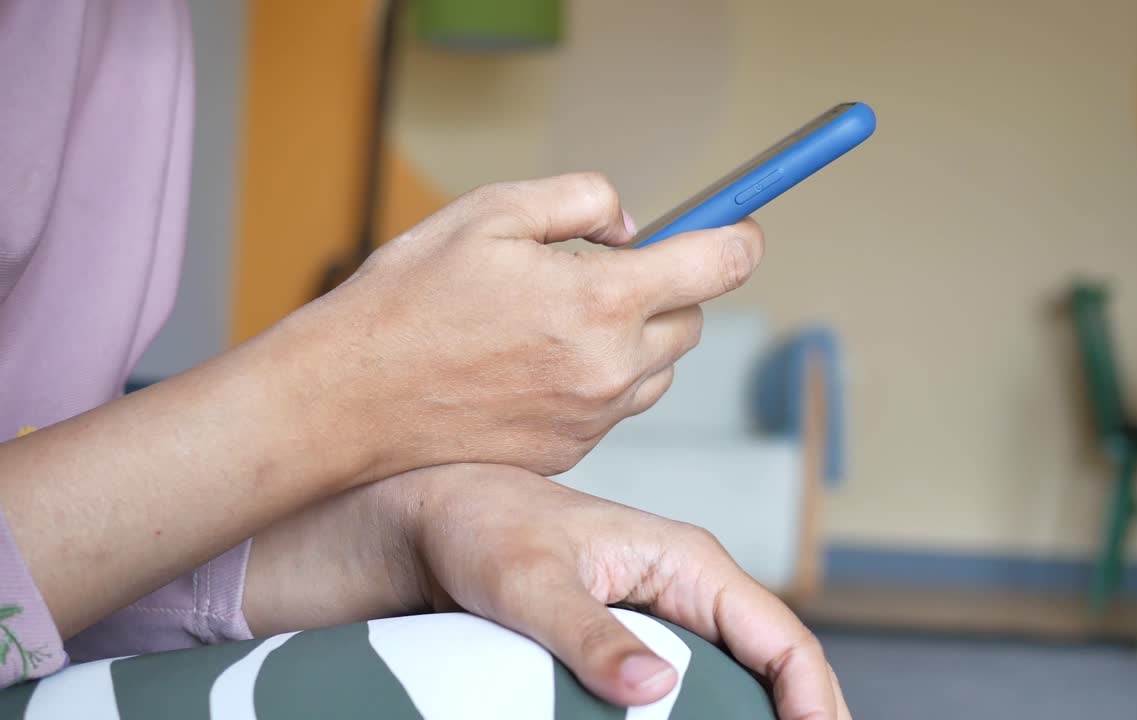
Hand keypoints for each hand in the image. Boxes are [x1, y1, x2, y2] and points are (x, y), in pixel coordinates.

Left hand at [245, 464, 850, 719]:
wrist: (433, 520)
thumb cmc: (481, 528)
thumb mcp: (528, 583)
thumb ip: (588, 632)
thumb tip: (654, 687)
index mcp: (685, 560)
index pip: (781, 634)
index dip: (813, 697)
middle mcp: (686, 587)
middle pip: (774, 663)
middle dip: (802, 717)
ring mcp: (662, 616)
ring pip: (739, 679)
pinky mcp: (631, 640)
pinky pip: (693, 688)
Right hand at [284, 173, 763, 481]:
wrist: (348, 401)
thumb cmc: (406, 301)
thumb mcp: (488, 213)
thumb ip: (579, 201)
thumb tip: (631, 227)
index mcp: (599, 301)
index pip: (716, 266)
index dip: (739, 239)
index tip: (742, 229)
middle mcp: (608, 368)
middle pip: (692, 322)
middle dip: (669, 288)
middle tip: (610, 271)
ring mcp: (591, 418)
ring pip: (658, 370)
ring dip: (637, 338)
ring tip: (562, 320)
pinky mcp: (568, 452)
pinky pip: (616, 407)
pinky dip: (602, 378)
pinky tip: (539, 362)